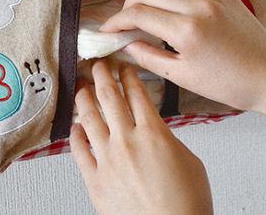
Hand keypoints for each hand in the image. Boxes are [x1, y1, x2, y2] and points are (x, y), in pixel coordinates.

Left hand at [70, 60, 212, 214]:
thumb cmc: (186, 205)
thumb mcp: (189, 161)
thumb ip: (168, 139)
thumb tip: (155, 132)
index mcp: (153, 133)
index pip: (136, 93)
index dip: (128, 76)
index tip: (124, 67)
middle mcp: (127, 141)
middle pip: (109, 97)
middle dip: (102, 75)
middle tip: (98, 64)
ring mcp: (107, 160)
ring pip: (89, 117)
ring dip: (84, 97)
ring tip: (81, 86)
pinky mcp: (95, 180)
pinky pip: (78, 150)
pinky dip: (75, 134)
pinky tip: (75, 126)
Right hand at [100, 0, 265, 113]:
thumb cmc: (229, 83)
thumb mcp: (184, 77)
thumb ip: (150, 57)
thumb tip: (127, 45)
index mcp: (185, 31)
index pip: (137, 14)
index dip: (116, 21)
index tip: (108, 30)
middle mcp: (196, 5)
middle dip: (128, 5)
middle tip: (126, 22)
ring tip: (147, 8)